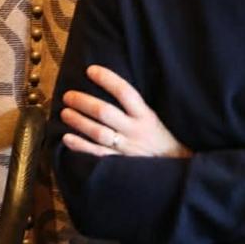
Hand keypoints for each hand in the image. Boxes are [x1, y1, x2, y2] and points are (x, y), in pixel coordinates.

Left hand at [60, 64, 188, 158]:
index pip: (125, 92)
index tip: (91, 70)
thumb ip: (136, 109)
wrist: (179, 173)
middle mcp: (135, 131)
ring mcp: (127, 149)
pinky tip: (67, 138)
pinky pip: (97, 154)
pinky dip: (80, 146)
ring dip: (78, 121)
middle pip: (104, 112)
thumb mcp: (156, 121)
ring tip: (65, 112)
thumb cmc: (164, 143)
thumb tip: (113, 90)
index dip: (107, 79)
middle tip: (68, 96)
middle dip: (83, 102)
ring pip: (98, 132)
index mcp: (146, 117)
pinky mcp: (120, 165)